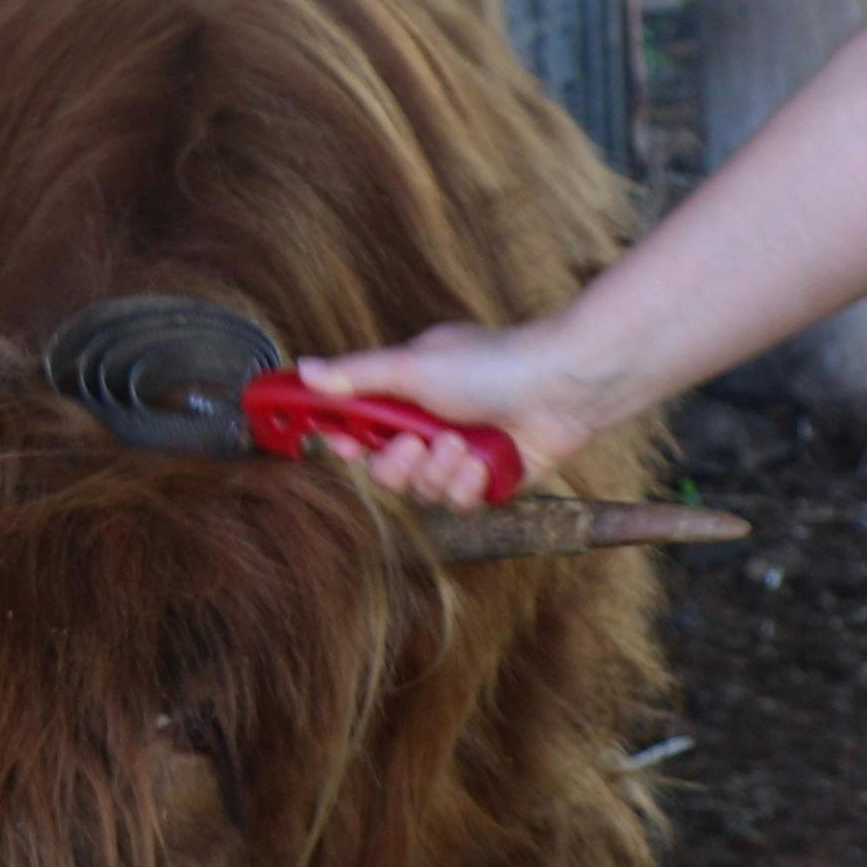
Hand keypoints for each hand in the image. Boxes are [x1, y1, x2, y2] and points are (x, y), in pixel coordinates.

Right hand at [296, 317, 633, 509]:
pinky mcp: (488, 480)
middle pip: (386, 471)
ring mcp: (459, 455)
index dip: (346, 440)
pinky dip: (469, 483)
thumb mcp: (411, 365)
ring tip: (462, 445)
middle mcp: (430, 425)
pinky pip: (459, 502)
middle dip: (397, 465)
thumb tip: (304, 371)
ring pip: (422, 491)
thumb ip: (355, 376)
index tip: (342, 442)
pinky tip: (484, 459)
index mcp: (407, 394)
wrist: (562, 386)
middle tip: (414, 445)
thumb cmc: (493, 364)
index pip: (360, 426)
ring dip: (439, 470)